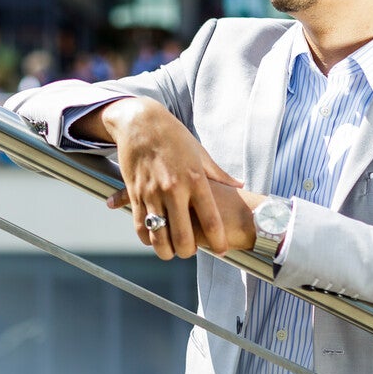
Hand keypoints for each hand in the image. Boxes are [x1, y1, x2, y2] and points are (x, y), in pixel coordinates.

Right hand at [93, 97, 256, 258]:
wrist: (140, 122)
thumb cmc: (173, 136)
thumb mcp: (200, 153)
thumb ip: (218, 174)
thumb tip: (238, 185)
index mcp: (195, 180)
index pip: (211, 220)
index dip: (218, 240)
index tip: (222, 250)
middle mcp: (174, 189)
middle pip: (183, 236)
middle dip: (188, 251)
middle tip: (190, 251)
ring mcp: (152, 192)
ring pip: (159, 235)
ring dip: (165, 250)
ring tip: (171, 251)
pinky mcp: (134, 193)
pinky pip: (139, 225)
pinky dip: (146, 238)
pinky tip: (152, 239)